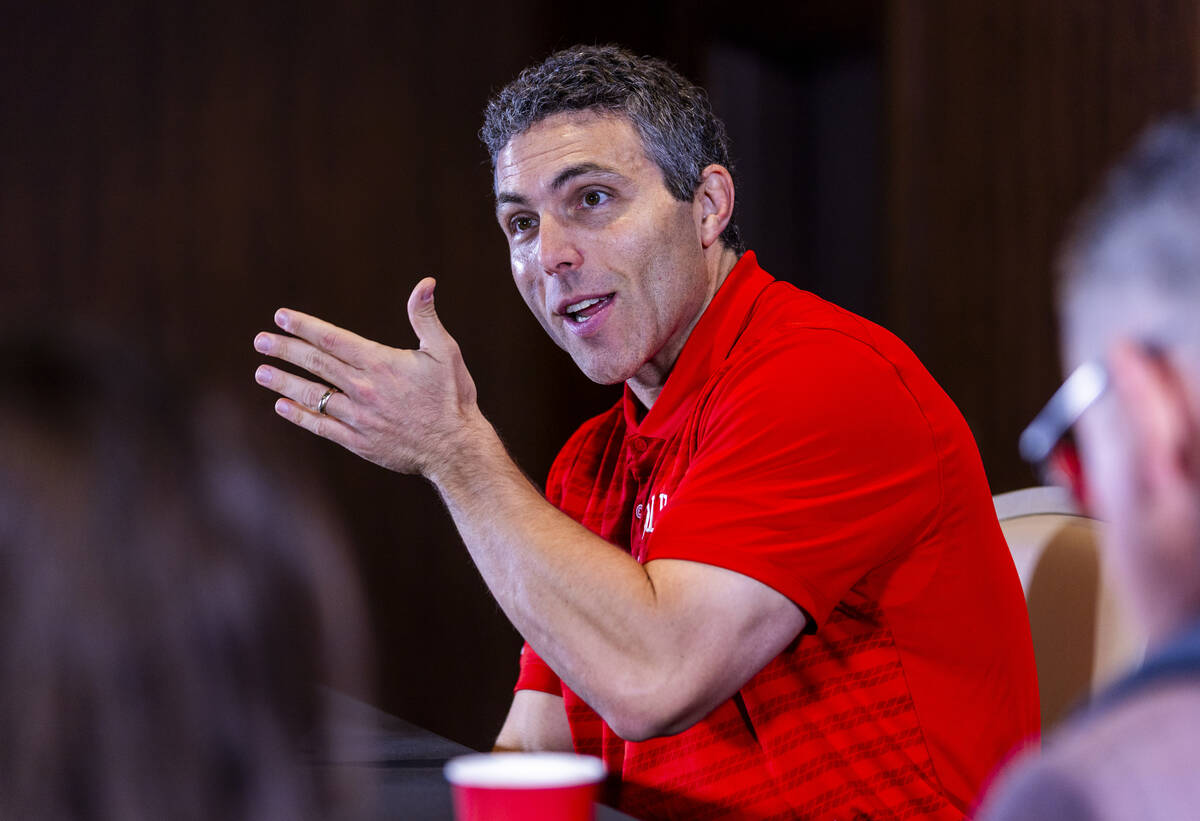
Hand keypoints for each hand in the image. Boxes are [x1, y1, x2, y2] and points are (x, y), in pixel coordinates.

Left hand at [253, 277, 479, 475]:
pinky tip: (282, 406)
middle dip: (284, 349)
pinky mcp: (358, 441)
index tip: (280, 317)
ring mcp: (358, 417)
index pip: (332, 339)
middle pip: (315, 364)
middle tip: (261, 340)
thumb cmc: (452, 397)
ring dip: (284, 382)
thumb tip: (425, 283)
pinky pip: (322, 426)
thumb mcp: (445, 351)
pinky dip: (300, 415)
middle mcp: (363, 388)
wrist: (455, 448)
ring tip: (261, 372)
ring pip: (312, 395)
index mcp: (380, 363)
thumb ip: (426, 317)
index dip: (303, 326)